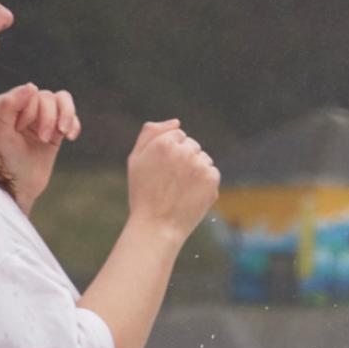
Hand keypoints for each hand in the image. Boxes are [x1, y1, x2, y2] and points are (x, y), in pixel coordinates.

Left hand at [0, 83, 81, 212]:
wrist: (18, 186)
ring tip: (62, 133)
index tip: (19, 129)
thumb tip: (32, 86)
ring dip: (65, 115)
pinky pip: (72, 116)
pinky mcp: (56, 132)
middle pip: (48, 97)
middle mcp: (26, 109)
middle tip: (41, 139)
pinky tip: (71, 137)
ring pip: (63, 99)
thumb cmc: (4, 161)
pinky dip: (75, 123)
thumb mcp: (1, 133)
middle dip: (48, 117)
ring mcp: (43, 120)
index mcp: (10, 106)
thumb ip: (8, 106)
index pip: (30, 93)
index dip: (30, 109)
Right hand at [126, 119, 220, 238]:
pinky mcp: (212, 179)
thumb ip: (151, 133)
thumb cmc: (143, 193)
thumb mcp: (136, 159)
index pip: (178, 134)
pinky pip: (212, 172)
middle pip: (192, 145)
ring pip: (203, 158)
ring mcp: (199, 164)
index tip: (162, 168)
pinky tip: (191, 194)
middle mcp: (183, 151)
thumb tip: (177, 122)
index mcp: (163, 143)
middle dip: (184, 158)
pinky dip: (205, 182)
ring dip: (196, 169)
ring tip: (180, 189)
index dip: (170, 152)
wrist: (157, 226)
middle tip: (170, 181)